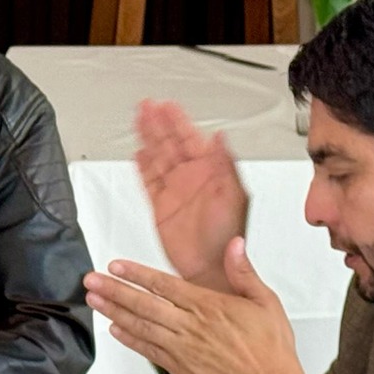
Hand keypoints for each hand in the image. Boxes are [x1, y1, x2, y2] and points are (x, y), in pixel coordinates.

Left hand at [84, 240, 312, 373]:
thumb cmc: (270, 348)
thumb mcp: (265, 302)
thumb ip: (244, 273)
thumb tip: (235, 245)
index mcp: (209, 306)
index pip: (164, 285)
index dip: (136, 274)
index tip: (115, 266)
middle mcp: (190, 327)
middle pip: (143, 304)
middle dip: (114, 290)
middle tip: (91, 280)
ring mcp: (182, 349)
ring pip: (141, 326)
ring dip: (114, 312)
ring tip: (94, 300)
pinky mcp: (180, 368)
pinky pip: (148, 351)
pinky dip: (130, 340)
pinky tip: (114, 329)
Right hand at [135, 99, 249, 288]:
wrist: (212, 268)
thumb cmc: (228, 237)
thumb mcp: (235, 196)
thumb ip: (226, 164)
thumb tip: (220, 137)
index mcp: (211, 172)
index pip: (190, 138)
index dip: (178, 121)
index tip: (167, 106)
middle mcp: (191, 178)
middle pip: (170, 143)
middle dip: (157, 123)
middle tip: (146, 106)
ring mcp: (175, 191)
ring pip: (157, 157)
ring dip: (148, 138)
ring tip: (138, 120)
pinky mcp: (161, 207)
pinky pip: (148, 181)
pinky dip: (142, 167)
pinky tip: (138, 153)